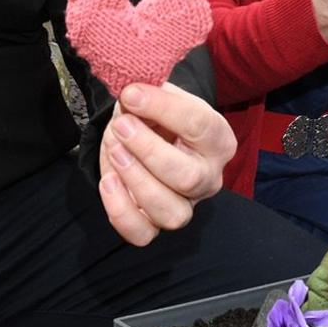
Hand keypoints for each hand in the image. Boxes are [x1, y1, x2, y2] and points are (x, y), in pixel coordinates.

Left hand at [98, 81, 232, 246]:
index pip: (200, 126)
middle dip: (148, 150)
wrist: (150, 137)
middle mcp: (209, 178)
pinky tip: (108, 181)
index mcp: (218, 141)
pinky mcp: (156, 224)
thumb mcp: (161, 96)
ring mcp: (185, 205)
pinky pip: (142, 234)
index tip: (131, 94)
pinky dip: (121, 211)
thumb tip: (132, 95)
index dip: (163, 108)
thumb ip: (151, 92)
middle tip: (121, 125)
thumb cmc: (159, 117)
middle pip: (188, 178)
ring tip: (115, 151)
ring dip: (136, 180)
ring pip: (170, 212)